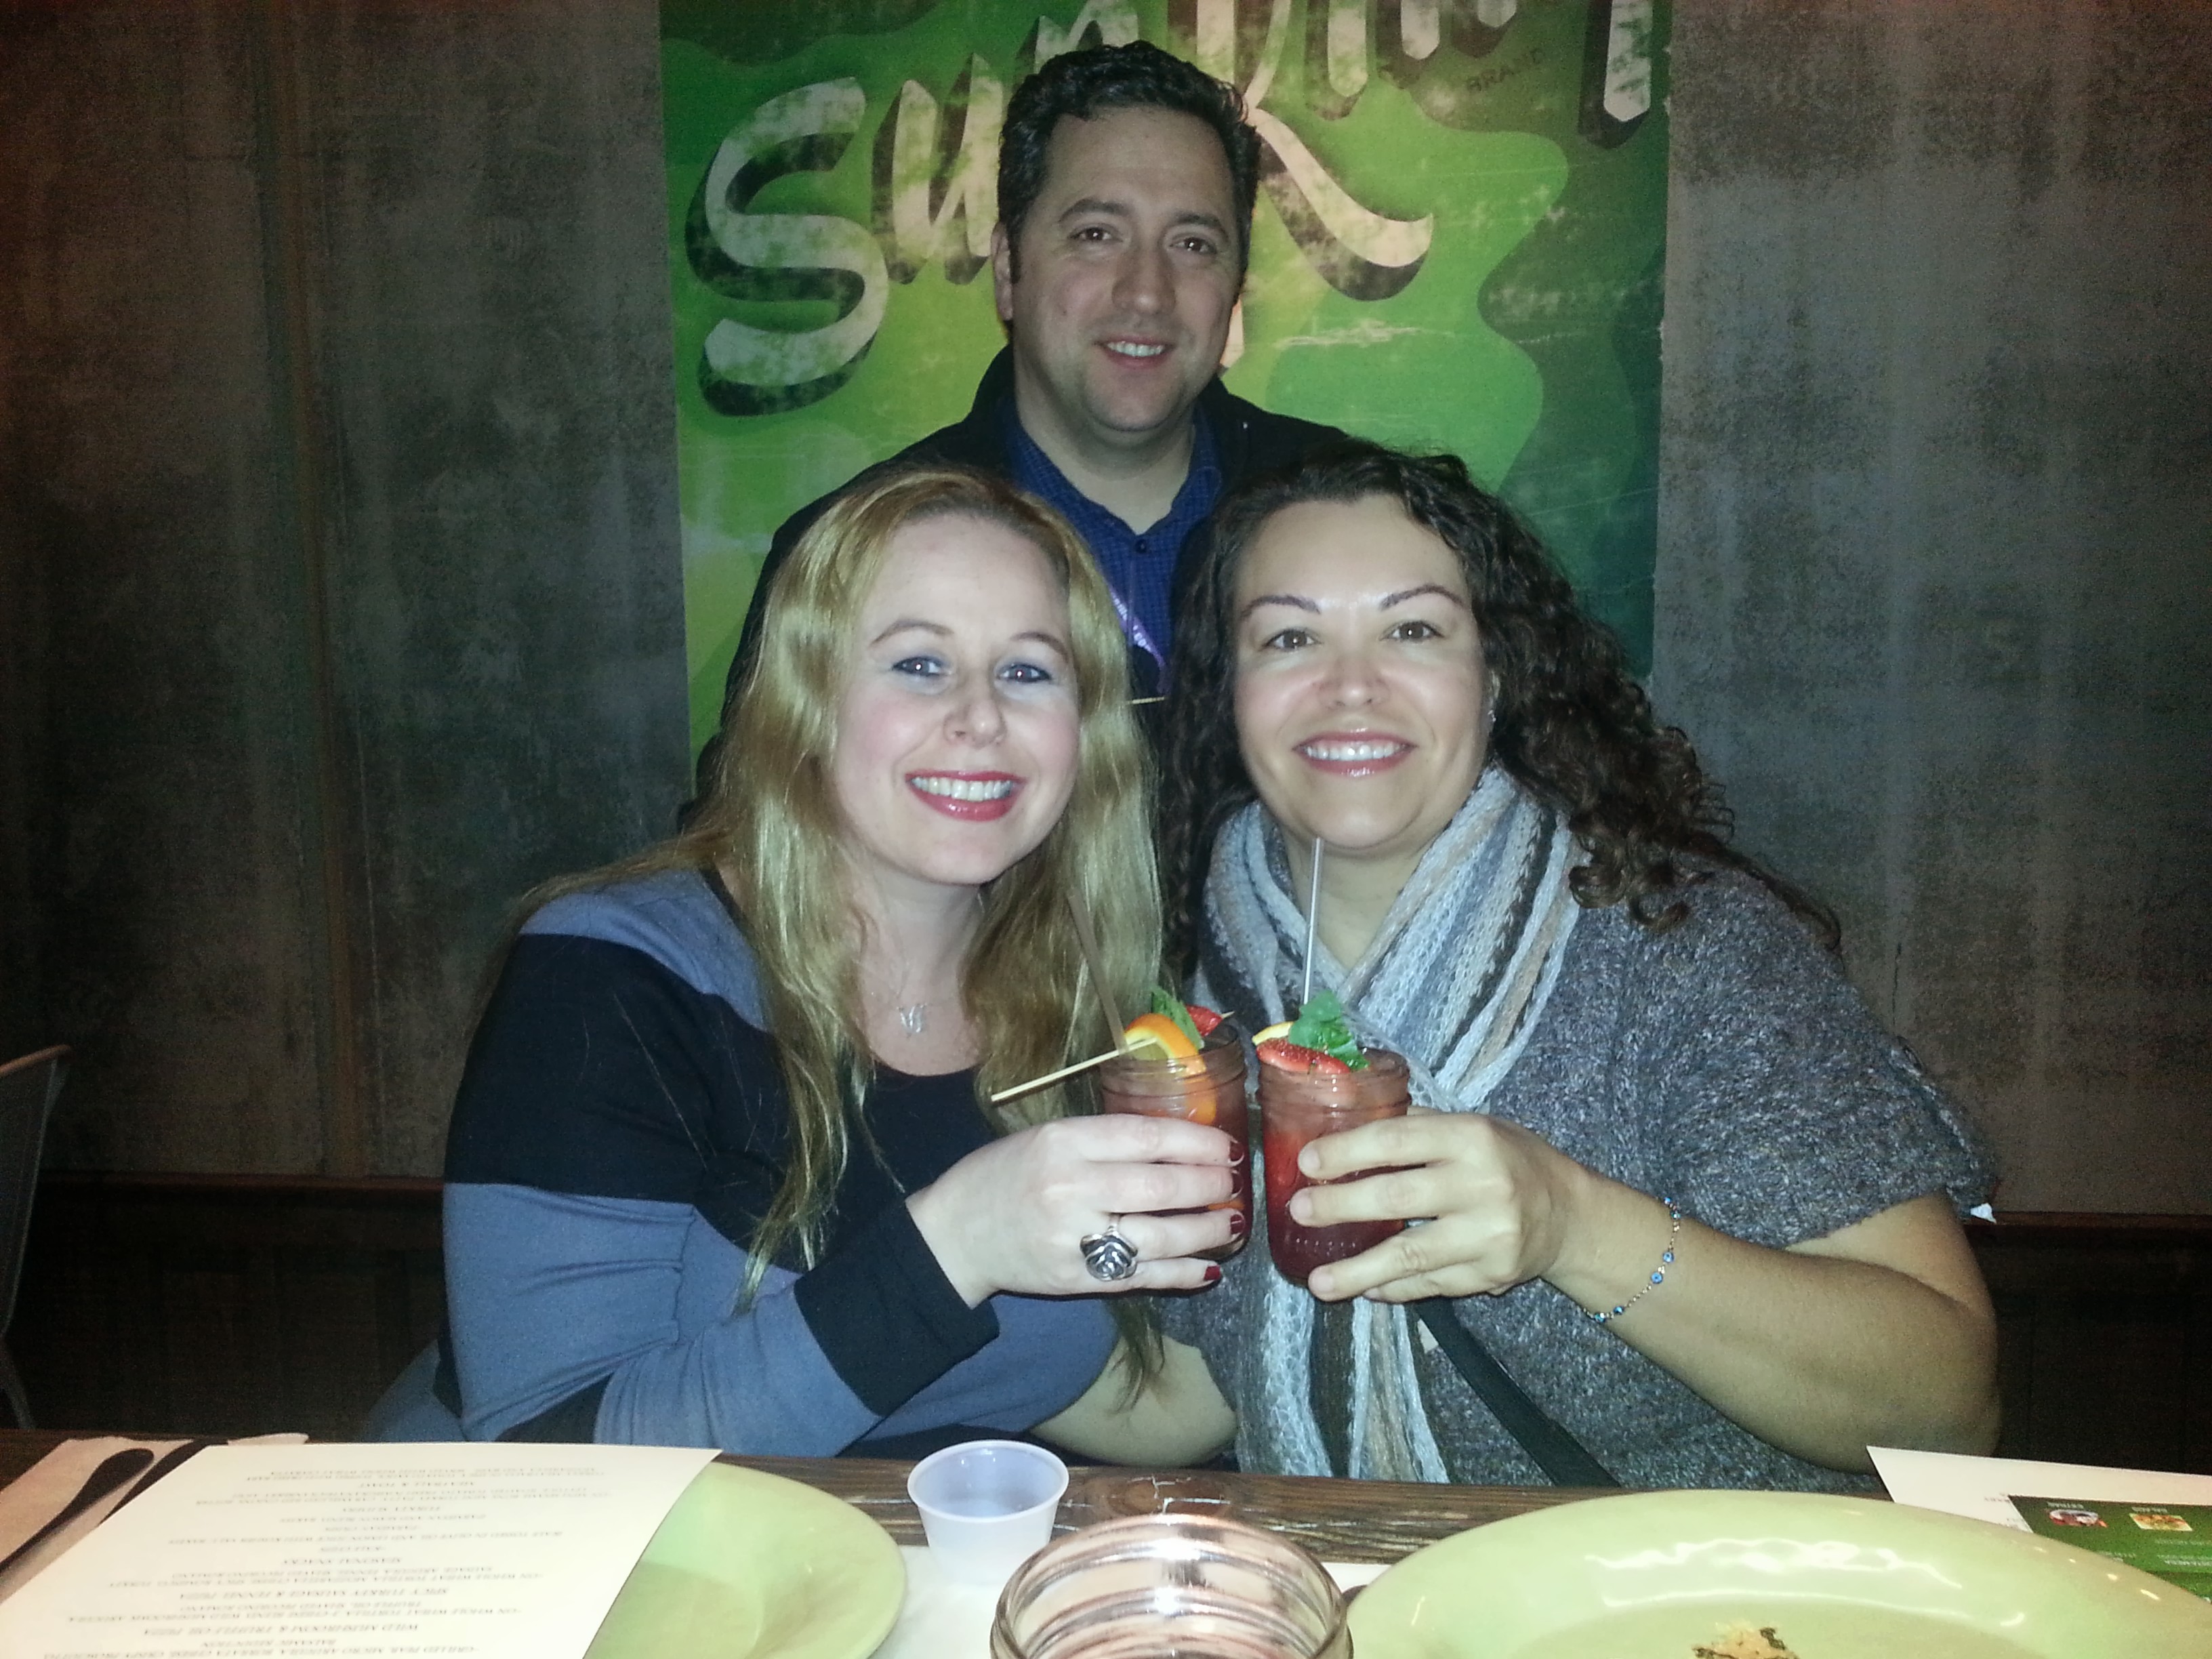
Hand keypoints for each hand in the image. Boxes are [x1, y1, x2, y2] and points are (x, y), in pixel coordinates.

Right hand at [908, 1114, 1239, 1304]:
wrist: (955, 1234)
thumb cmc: (1005, 1174)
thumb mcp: (1048, 1137)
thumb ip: (1107, 1139)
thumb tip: (1181, 1143)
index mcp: (1064, 1142)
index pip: (1146, 1137)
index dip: (1196, 1141)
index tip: (1227, 1145)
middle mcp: (1071, 1188)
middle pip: (1160, 1187)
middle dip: (1209, 1185)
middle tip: (1234, 1182)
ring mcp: (1075, 1238)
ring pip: (1160, 1236)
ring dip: (1207, 1230)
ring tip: (1232, 1222)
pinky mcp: (1077, 1279)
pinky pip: (1143, 1277)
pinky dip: (1182, 1274)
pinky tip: (1209, 1266)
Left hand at [1288, 1111, 1591, 1302]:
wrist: (1568, 1213)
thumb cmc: (1508, 1160)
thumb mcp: (1472, 1127)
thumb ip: (1417, 1129)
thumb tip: (1345, 1129)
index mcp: (1471, 1138)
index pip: (1397, 1141)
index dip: (1348, 1151)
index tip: (1307, 1162)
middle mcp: (1482, 1186)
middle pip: (1397, 1197)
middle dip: (1341, 1206)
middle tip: (1299, 1213)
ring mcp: (1488, 1236)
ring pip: (1411, 1256)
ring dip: (1358, 1271)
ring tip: (1317, 1283)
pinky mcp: (1491, 1276)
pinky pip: (1431, 1284)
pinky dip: (1395, 1288)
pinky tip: (1366, 1289)